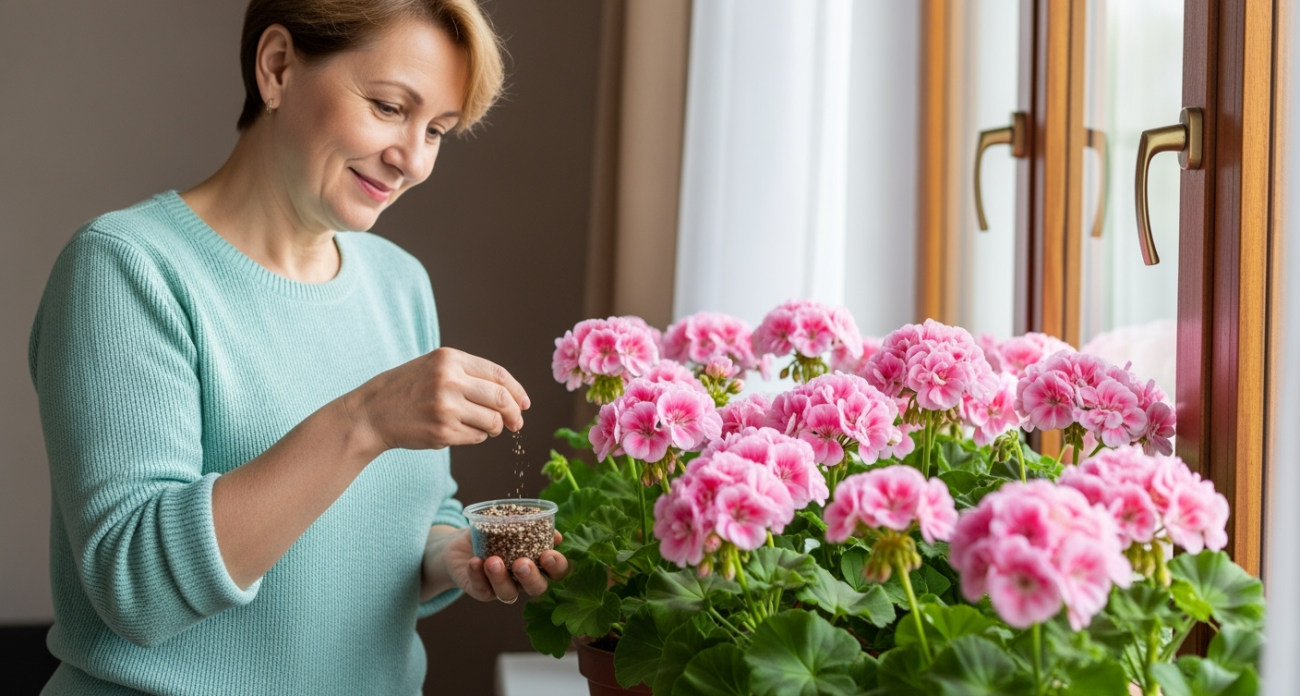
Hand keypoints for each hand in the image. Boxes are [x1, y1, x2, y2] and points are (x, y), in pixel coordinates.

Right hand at [345, 347, 529, 452]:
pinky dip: (476, 436)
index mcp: (449, 359)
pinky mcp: (442, 432)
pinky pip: (476, 437)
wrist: (371, 413)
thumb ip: (469, 374)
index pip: (499, 375)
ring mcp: (446, 408)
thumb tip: (513, 396)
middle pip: (502, 399)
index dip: (518, 391)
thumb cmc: (406, 389)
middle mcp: (449, 380)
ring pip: (492, 421)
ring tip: (485, 427)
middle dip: (515, 414)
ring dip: (495, 428)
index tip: (525, 403)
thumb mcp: (434, 367)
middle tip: (517, 424)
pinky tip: (460, 431)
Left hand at [426, 528, 568, 602]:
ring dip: (501, 578)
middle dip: (531, 578)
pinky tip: (475, 562)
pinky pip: (480, 589)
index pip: (556, 572)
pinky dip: (477, 575)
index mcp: (537, 564)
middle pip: (536, 589)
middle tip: (521, 564)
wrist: (461, 544)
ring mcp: (501, 588)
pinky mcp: (480, 591)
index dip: (557, 567)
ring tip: (492, 561)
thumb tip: (557, 536)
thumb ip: (533, 527)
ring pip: (508, 594)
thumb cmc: (493, 533)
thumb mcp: (511, 524)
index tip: (548, 554)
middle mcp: (522, 580)